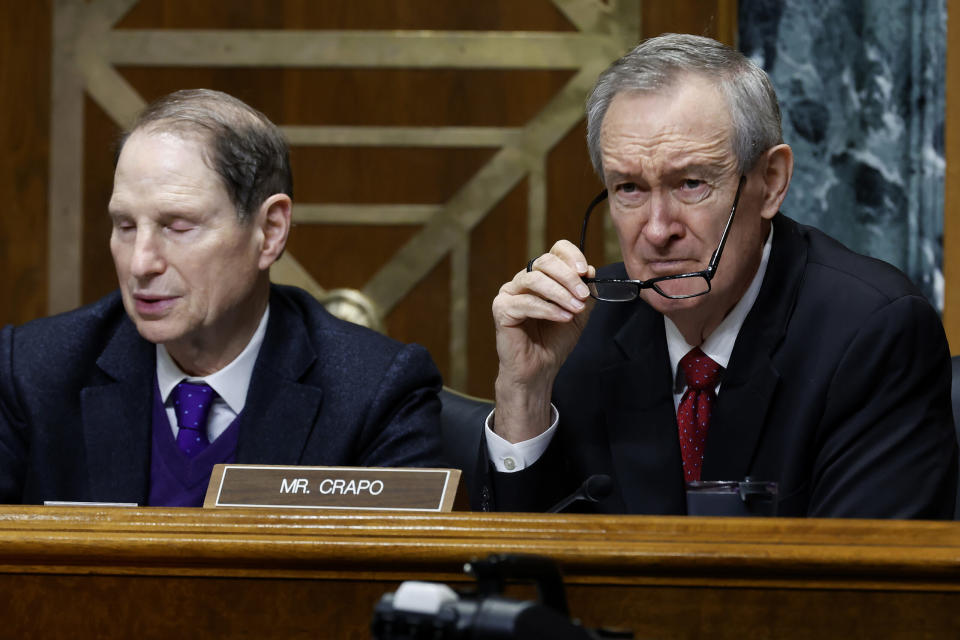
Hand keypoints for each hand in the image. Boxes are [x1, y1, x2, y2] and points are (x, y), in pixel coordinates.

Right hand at [491, 240, 594, 441]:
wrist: (539, 370)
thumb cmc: (554, 342)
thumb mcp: (577, 313)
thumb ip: (583, 292)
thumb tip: (590, 270)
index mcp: (541, 277)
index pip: (554, 252)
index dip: (571, 256)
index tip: (585, 271)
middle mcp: (523, 281)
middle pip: (544, 262)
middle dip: (568, 277)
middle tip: (583, 295)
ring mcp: (509, 293)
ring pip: (534, 279)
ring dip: (560, 293)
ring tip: (575, 309)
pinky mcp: (501, 309)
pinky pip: (525, 302)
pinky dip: (548, 309)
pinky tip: (563, 317)